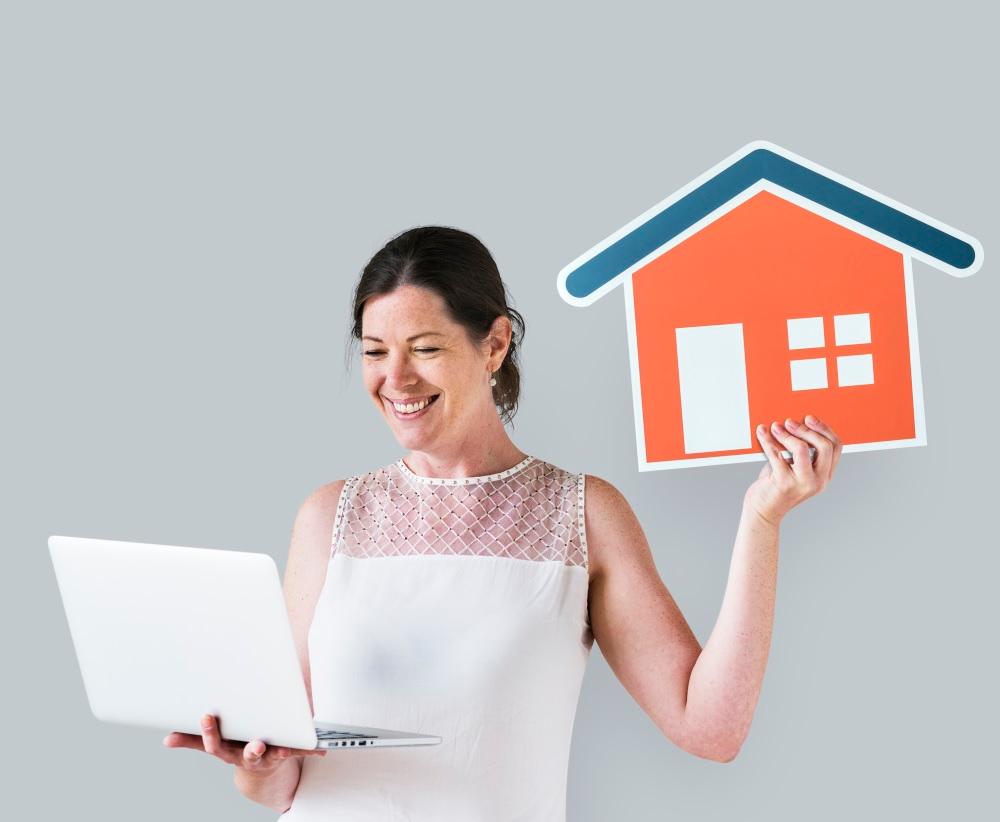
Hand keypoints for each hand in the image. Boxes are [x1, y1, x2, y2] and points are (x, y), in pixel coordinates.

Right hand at [163, 714, 326, 771]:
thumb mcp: (217, 745)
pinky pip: (299, 752)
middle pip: (248, 754)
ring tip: (286, 750)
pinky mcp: (287, 755)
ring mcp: (269, 757)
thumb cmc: (237, 749)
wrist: (262, 773)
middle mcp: (248, 756)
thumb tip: (167, 740)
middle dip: (251, 749)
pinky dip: (310, 749)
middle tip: (256, 744)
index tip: (207, 717)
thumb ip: (194, 741)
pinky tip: (320, 749)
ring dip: (281, 752)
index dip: (210, 732)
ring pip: (274, 755)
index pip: (216, 744)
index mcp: (229, 751)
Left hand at [744, 415, 841, 526]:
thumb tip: (793, 423)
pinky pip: (776, 454)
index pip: (836, 447)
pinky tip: (762, 432)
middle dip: (807, 429)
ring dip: (787, 434)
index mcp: (825, 475)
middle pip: (824, 446)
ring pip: (802, 449)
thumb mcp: (795, 468)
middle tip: (789, 421)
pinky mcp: (784, 483)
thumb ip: (800, 451)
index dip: (824, 429)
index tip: (809, 418)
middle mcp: (818, 480)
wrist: (763, 511)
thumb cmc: (777, 485)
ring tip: (775, 427)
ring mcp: (803, 483)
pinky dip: (767, 440)